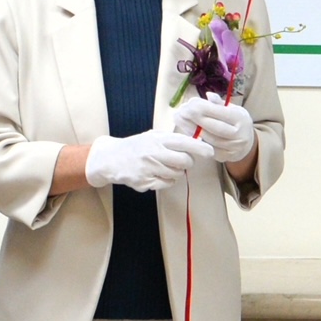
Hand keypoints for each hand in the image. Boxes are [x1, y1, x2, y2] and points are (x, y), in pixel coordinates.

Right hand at [83, 130, 199, 193]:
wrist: (110, 159)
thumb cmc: (135, 147)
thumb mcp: (151, 136)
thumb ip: (170, 139)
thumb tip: (195, 141)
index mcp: (157, 139)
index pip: (185, 142)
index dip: (200, 148)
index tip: (210, 152)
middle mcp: (154, 153)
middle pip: (185, 161)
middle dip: (187, 163)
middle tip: (181, 161)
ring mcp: (150, 168)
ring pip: (177, 174)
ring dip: (176, 172)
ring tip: (163, 167)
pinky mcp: (145, 182)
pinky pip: (166, 184)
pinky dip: (166, 181)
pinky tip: (156, 174)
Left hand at [172, 94, 256, 164]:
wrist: (246, 145)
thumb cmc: (236, 122)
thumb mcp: (233, 109)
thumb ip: (220, 103)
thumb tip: (208, 95)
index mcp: (242, 119)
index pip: (221, 113)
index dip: (204, 107)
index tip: (190, 102)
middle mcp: (239, 135)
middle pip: (214, 126)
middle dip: (195, 117)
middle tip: (182, 109)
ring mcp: (231, 148)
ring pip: (208, 138)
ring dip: (191, 127)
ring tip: (180, 118)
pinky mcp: (223, 157)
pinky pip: (206, 146)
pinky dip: (194, 137)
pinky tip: (185, 129)